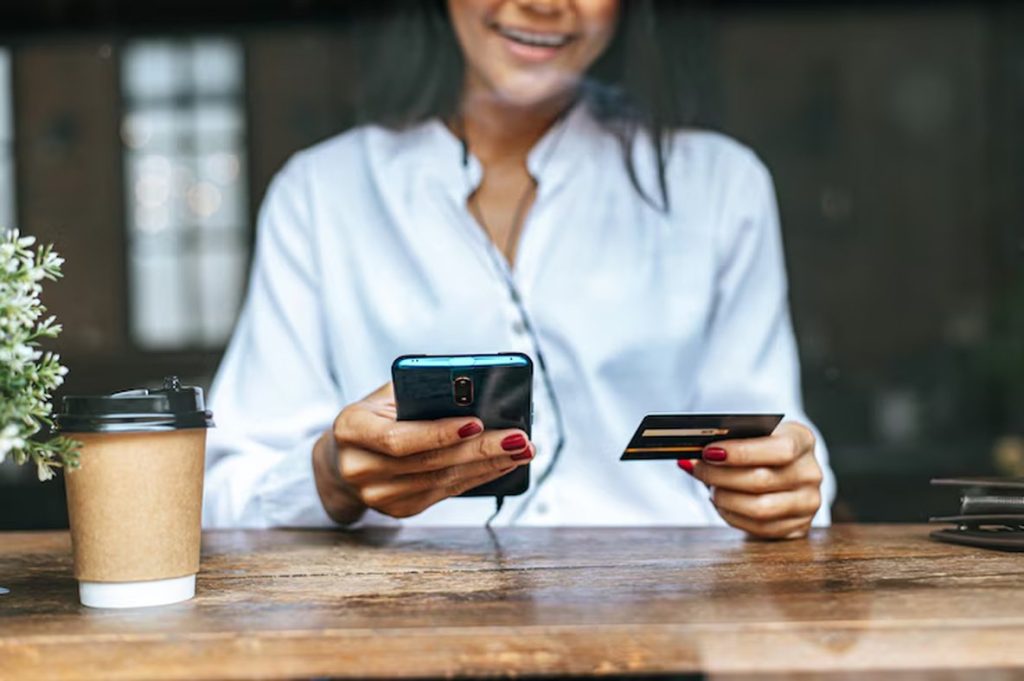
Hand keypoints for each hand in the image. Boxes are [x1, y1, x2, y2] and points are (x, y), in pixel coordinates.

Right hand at [312, 383, 533, 523]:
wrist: (343, 458)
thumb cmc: (375, 415)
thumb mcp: (386, 396)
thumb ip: (420, 392)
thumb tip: (476, 392)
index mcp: (351, 429)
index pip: (398, 437)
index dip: (438, 432)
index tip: (477, 422)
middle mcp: (359, 467)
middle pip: (429, 462)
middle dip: (480, 450)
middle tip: (518, 438)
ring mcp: (377, 495)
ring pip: (442, 481)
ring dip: (488, 466)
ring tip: (521, 450)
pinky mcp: (398, 510)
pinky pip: (445, 493)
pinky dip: (478, 478)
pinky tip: (503, 464)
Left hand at [677, 422, 822, 538]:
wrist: (786, 469)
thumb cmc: (762, 449)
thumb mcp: (752, 435)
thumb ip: (727, 443)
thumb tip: (689, 459)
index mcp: (803, 440)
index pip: (778, 449)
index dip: (741, 452)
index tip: (709, 451)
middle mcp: (811, 473)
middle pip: (762, 480)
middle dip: (721, 475)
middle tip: (697, 468)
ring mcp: (808, 503)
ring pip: (759, 508)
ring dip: (725, 498)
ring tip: (709, 486)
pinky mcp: (799, 527)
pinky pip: (759, 527)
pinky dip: (732, 515)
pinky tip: (721, 502)